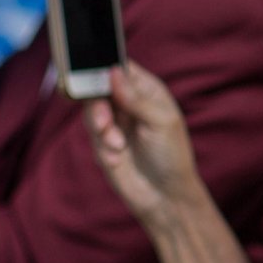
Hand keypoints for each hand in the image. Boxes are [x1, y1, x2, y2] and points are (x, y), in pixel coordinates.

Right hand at [83, 64, 206, 233]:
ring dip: (101, 128)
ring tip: (117, 145)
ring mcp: (114, 123)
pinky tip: (117, 158)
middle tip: (104, 123)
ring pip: (91, 111)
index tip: (91, 72)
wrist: (164, 197)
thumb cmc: (172, 156)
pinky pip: (91, 135)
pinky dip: (102, 146)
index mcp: (147, 91)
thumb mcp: (161, 121)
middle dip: (97, 105)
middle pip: (97, 87)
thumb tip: (112, 71)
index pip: (120, 67)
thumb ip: (135, 97)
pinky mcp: (102, 143)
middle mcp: (128, 103)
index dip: (104, 65)